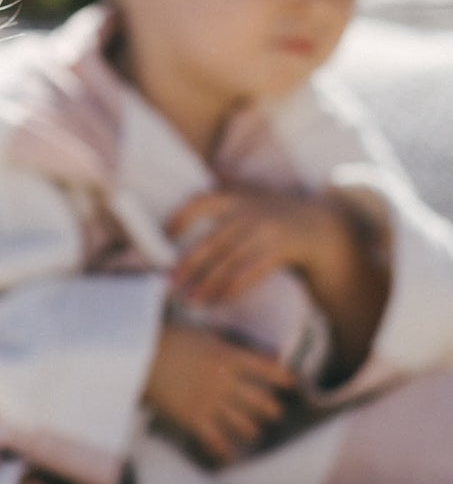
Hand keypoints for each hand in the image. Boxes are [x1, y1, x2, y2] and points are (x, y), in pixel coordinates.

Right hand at [143, 320, 295, 466]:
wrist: (139, 355)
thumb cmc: (167, 339)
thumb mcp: (202, 334)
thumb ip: (224, 344)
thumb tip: (243, 348)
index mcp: (228, 357)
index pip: (265, 369)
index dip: (281, 378)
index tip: (291, 383)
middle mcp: (225, 382)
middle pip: (260, 402)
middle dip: (271, 409)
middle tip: (274, 413)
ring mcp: (211, 402)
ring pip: (244, 424)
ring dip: (252, 430)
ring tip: (253, 433)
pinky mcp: (193, 418)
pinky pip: (216, 440)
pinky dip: (224, 450)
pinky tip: (229, 456)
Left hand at [166, 187, 350, 306]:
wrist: (318, 225)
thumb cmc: (273, 211)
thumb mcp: (250, 193)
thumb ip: (225, 187)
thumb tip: (193, 182)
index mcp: (234, 198)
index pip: (200, 203)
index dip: (180, 218)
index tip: (164, 236)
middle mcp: (247, 214)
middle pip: (212, 242)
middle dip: (189, 264)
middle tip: (170, 282)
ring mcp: (263, 233)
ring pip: (229, 263)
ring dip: (207, 283)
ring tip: (189, 298)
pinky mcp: (277, 252)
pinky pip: (249, 274)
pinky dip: (231, 290)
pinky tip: (216, 301)